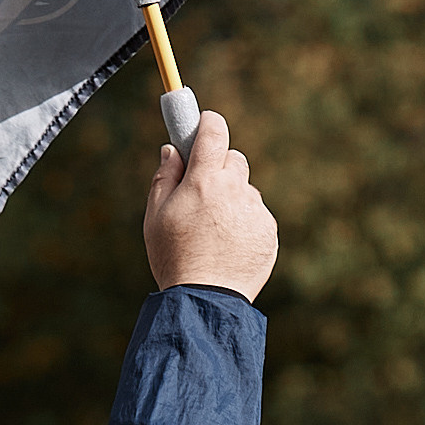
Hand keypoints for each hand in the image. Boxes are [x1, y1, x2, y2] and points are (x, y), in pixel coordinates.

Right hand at [144, 110, 277, 301]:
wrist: (205, 301)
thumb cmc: (174, 258)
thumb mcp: (155, 217)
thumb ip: (164, 177)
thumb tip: (172, 149)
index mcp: (204, 180)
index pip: (214, 130)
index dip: (208, 123)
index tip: (203, 125)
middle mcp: (235, 189)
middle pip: (233, 158)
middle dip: (219, 168)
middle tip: (202, 193)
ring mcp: (255, 210)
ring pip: (245, 191)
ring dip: (232, 200)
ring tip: (214, 233)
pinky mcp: (268, 231)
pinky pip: (256, 215)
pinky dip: (244, 224)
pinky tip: (228, 246)